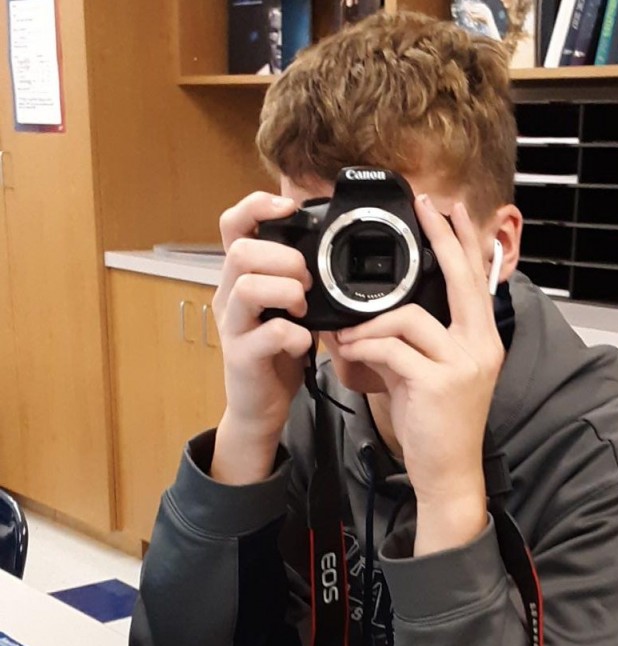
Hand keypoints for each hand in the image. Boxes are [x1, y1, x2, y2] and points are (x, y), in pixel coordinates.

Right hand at [210, 192, 314, 483]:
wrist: (260, 406)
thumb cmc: (277, 353)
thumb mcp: (287, 306)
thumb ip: (297, 278)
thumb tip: (329, 248)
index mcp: (240, 278)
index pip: (231, 225)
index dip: (255, 207)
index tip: (287, 209)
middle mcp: (228, 297)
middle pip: (241, 253)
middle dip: (285, 260)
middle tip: (308, 283)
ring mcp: (232, 327)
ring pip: (248, 287)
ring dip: (286, 292)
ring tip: (303, 309)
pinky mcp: (242, 357)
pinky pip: (268, 333)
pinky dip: (294, 334)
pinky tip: (303, 342)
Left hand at [333, 195, 504, 553]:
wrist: (449, 474)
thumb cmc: (436, 425)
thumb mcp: (431, 375)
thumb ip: (417, 341)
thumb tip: (379, 314)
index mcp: (482, 341)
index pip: (476, 281)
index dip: (463, 242)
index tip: (449, 210)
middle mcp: (482, 346)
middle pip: (461, 279)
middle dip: (442, 238)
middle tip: (427, 206)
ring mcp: (464, 363)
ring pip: (408, 317)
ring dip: (370, 325)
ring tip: (347, 338)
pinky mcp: (439, 382)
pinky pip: (392, 347)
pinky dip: (365, 346)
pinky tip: (350, 353)